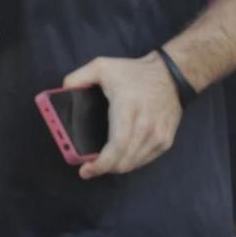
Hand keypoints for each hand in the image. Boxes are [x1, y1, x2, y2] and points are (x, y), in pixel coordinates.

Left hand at [60, 53, 182, 179]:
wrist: (172, 75)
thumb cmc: (136, 73)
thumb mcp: (102, 66)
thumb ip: (78, 77)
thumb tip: (63, 91)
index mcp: (127, 109)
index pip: (116, 147)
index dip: (100, 165)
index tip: (85, 170)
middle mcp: (145, 126)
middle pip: (122, 161)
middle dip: (103, 168)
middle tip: (90, 166)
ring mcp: (158, 135)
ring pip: (133, 164)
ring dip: (116, 166)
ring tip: (104, 161)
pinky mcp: (165, 141)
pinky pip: (144, 161)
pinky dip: (130, 162)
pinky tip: (122, 156)